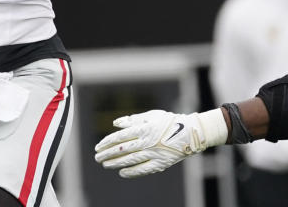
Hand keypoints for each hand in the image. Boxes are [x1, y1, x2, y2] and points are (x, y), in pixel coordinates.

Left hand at [94, 109, 227, 177]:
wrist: (190, 133)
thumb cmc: (169, 121)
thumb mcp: (151, 116)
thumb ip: (132, 120)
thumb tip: (115, 123)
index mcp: (144, 128)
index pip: (120, 137)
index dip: (107, 142)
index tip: (98, 146)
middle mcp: (147, 142)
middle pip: (122, 150)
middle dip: (107, 154)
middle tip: (97, 157)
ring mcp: (153, 154)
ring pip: (130, 161)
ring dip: (115, 163)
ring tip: (105, 164)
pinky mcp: (160, 163)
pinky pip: (142, 170)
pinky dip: (131, 172)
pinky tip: (121, 172)